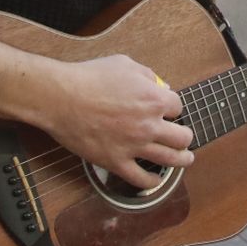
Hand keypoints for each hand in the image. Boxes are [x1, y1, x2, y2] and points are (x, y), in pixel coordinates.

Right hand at [46, 55, 194, 189]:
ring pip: (170, 159)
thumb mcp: (124, 64)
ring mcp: (134, 146)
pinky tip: (156, 180)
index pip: (178, 107)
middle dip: (186, 136)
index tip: (169, 110)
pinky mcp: (116, 162)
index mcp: (154, 99)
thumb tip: (160, 85)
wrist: (61, 97)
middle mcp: (149, 125)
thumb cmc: (89, 77)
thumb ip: (147, 75)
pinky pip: (141, 179)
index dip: (173, 108)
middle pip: (183, 137)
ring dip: (182, 160)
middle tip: (184, 138)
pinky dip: (152, 181)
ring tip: (185, 159)